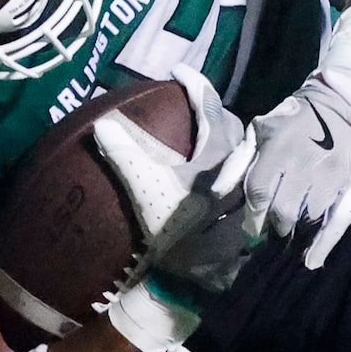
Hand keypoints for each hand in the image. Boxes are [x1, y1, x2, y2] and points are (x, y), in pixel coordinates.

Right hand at [89, 68, 253, 294]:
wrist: (193, 281)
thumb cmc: (172, 231)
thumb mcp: (146, 191)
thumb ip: (126, 155)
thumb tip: (103, 125)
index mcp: (218, 158)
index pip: (209, 110)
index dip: (195, 85)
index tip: (179, 70)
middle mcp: (241, 169)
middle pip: (235, 129)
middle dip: (216, 114)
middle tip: (196, 106)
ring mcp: (248, 192)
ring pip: (246, 154)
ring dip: (230, 142)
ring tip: (208, 137)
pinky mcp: (248, 214)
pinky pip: (246, 179)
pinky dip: (235, 170)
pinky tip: (220, 177)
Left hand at [238, 70, 350, 268]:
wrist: (343, 98)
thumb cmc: (295, 116)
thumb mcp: (259, 130)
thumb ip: (238, 162)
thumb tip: (217, 194)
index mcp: (278, 149)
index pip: (260, 194)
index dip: (253, 216)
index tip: (252, 226)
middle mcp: (304, 165)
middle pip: (283, 212)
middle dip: (274, 225)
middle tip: (274, 226)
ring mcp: (330, 177)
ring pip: (308, 220)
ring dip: (296, 230)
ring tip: (292, 228)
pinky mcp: (350, 184)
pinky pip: (336, 222)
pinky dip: (323, 245)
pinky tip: (311, 260)